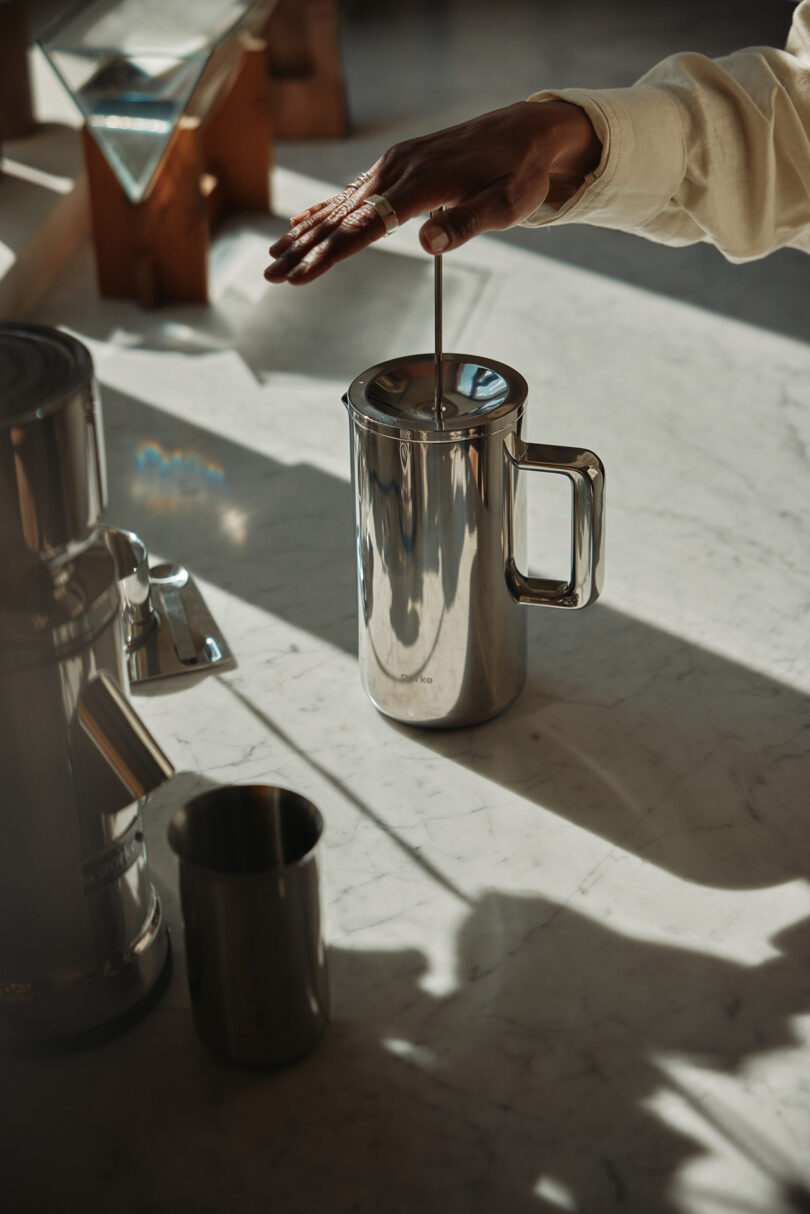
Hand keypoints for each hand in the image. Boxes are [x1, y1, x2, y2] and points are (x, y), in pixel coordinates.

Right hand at [264, 100, 601, 284]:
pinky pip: (353, 191)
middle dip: (303, 249)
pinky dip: (324, 209)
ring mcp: (395, 164)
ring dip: (305, 233)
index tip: (301, 275)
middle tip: (270, 275)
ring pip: (341, 204)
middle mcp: (400, 170)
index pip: (366, 227)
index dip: (330, 255)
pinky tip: (301, 222)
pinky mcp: (397, 164)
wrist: (525, 132)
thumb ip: (466, 223)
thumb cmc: (518, 173)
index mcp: (422, 184)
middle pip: (343, 217)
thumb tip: (427, 243)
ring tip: (274, 256)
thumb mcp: (507, 204)